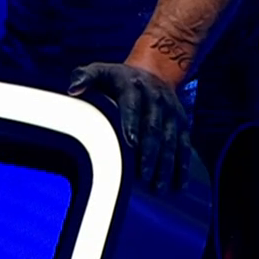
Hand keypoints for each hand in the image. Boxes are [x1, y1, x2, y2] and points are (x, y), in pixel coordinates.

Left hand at [68, 62, 191, 190]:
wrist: (153, 71)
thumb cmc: (117, 80)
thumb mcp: (100, 71)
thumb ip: (84, 77)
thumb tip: (73, 90)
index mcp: (132, 85)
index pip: (132, 105)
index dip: (132, 123)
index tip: (130, 144)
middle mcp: (155, 97)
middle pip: (153, 127)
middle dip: (150, 153)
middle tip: (143, 176)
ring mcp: (171, 110)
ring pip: (170, 139)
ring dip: (166, 164)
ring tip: (159, 188)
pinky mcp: (182, 121)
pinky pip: (185, 144)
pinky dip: (183, 165)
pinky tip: (179, 185)